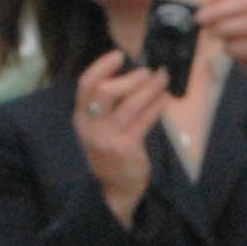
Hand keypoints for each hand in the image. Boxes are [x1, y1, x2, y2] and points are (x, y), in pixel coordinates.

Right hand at [72, 47, 170, 221]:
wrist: (113, 189)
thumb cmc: (110, 153)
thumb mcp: (100, 128)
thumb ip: (108, 105)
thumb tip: (132, 75)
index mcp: (82, 117)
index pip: (86, 84)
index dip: (101, 66)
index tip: (118, 55)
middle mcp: (91, 126)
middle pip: (105, 91)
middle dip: (130, 78)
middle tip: (148, 71)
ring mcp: (107, 138)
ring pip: (129, 104)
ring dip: (149, 88)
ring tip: (162, 78)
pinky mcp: (126, 148)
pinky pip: (144, 121)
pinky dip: (156, 106)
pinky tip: (164, 98)